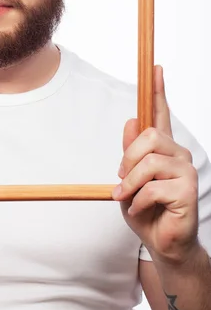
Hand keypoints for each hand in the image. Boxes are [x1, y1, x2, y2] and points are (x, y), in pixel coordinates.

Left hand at [113, 65, 199, 265]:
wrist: (160, 242)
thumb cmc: (145, 208)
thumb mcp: (128, 178)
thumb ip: (130, 151)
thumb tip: (132, 120)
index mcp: (163, 149)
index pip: (161, 113)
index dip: (158, 90)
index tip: (155, 67)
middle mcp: (178, 155)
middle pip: (149, 137)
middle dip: (128, 159)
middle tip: (122, 180)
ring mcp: (186, 172)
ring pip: (148, 163)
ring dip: (130, 184)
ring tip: (128, 198)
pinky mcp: (188, 191)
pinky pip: (152, 188)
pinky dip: (138, 201)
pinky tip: (143, 210)